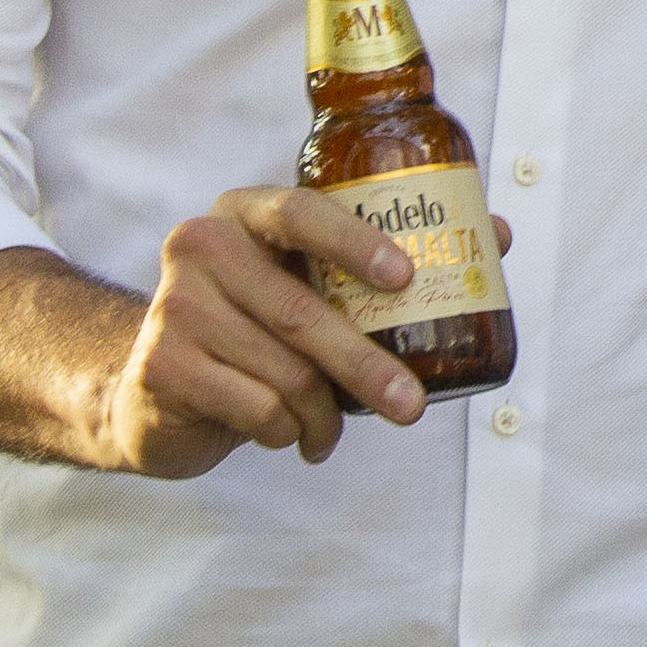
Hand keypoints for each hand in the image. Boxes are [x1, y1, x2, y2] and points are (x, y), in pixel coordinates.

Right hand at [88, 182, 437, 478]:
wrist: (149, 388)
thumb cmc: (251, 327)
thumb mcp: (306, 285)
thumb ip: (386, 261)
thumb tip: (497, 235)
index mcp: (244, 213)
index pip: (301, 211)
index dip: (354, 241)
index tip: (404, 276)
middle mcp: (201, 247)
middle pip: (303, 313)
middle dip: (367, 366)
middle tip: (413, 405)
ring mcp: (174, 306)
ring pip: (285, 372)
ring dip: (324, 415)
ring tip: (331, 431)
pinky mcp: (163, 366)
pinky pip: (255, 408)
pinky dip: (285, 432)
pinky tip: (285, 435)